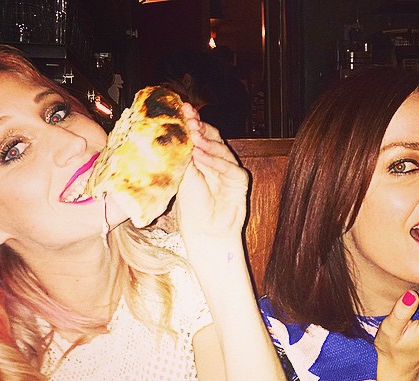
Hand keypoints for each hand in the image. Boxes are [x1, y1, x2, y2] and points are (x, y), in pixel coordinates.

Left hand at [174, 104, 248, 248]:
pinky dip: (215, 161)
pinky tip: (201, 155)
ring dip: (206, 142)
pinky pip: (228, 167)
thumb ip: (184, 155)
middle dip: (200, 127)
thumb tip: (179, 130)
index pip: (199, 136)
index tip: (182, 109)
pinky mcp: (239, 181)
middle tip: (189, 117)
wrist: (204, 232)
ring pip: (221, 149)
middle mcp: (216, 162)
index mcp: (201, 160)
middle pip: (212, 137)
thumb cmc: (192, 208)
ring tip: (193, 135)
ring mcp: (229, 170)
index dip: (192, 122)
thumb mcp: (182, 176)